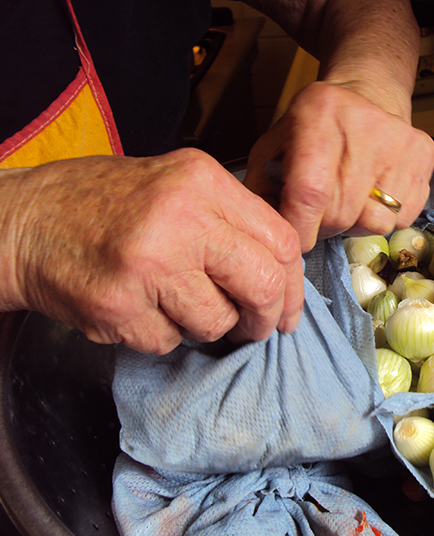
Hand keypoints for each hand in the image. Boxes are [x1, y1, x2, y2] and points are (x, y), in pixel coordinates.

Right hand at [0, 148, 303, 353]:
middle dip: (265, 319)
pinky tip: (137, 308)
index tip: (287, 311)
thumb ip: (231, 223)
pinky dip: (161, 335)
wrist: (24, 222)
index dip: (293, 286)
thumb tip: (284, 276)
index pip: (282, 242)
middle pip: (263, 285)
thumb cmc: (107, 206)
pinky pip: (170, 342)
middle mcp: (180, 217)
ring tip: (171, 303)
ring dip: (204, 326)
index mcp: (203, 181)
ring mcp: (148, 262)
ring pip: (217, 322)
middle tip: (253, 329)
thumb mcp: (177, 188)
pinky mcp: (119, 305)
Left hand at [243, 81, 433, 251]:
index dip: (302, 227)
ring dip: (356, 223)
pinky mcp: (424, 157)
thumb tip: (271, 231)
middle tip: (320, 214)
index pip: (311, 192)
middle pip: (342, 212)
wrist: (369, 94)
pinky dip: (383, 217)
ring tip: (349, 201)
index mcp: (320, 112)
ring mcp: (401, 143)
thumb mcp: (277, 143)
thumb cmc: (316, 126)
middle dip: (325, 226)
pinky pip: (401, 218)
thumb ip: (262, 185)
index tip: (297, 240)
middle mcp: (366, 124)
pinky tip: (373, 195)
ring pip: (376, 222)